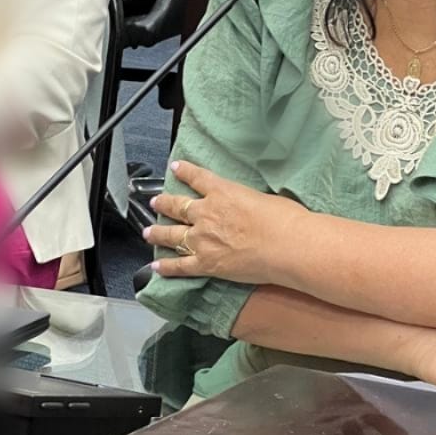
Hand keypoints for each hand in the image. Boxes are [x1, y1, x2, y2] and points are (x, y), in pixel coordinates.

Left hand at [145, 160, 304, 283]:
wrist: (287, 245)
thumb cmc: (285, 218)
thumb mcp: (264, 197)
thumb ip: (247, 200)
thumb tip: (248, 205)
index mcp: (223, 191)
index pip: (197, 177)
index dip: (184, 171)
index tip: (175, 167)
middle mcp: (206, 213)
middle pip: (177, 206)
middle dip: (164, 204)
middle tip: (155, 202)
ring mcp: (203, 240)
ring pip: (172, 236)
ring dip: (157, 233)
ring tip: (148, 232)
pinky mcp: (206, 264)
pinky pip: (180, 266)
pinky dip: (166, 267)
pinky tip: (156, 266)